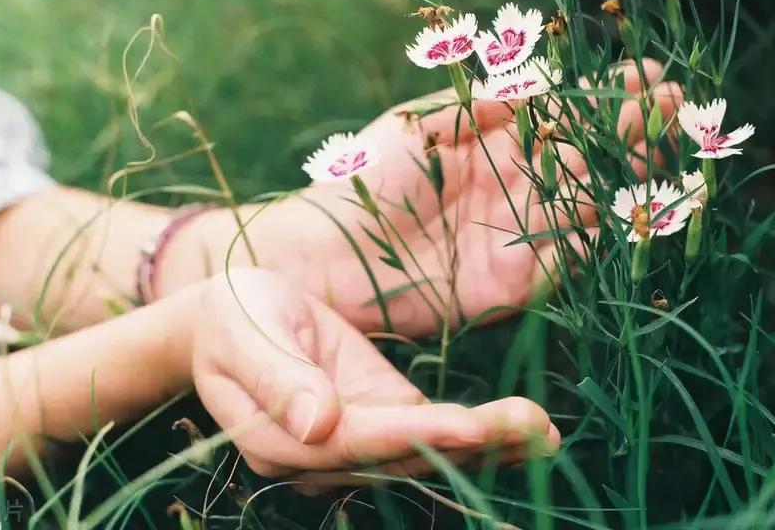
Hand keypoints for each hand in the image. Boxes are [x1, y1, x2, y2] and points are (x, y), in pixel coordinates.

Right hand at [191, 268, 558, 487]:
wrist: (228, 322)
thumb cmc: (231, 319)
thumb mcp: (244, 334)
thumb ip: (277, 379)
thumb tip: (318, 424)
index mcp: (282, 439)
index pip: (358, 441)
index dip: (416, 435)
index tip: (470, 423)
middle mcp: (324, 455)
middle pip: (405, 456)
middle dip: (473, 444)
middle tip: (537, 428)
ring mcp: (356, 440)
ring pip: (427, 451)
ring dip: (488, 444)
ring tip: (547, 434)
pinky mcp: (379, 417)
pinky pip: (431, 432)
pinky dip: (478, 431)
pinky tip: (525, 428)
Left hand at [258, 59, 681, 334]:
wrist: (328, 256)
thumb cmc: (364, 179)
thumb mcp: (418, 125)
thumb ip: (478, 107)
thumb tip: (533, 87)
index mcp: (494, 141)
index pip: (565, 114)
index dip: (607, 95)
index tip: (649, 74)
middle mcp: (516, 184)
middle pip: (591, 155)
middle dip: (635, 129)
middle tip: (677, 104)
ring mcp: (521, 232)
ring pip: (593, 202)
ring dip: (634, 175)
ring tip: (671, 144)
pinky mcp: (518, 281)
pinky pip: (574, 254)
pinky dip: (607, 232)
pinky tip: (639, 204)